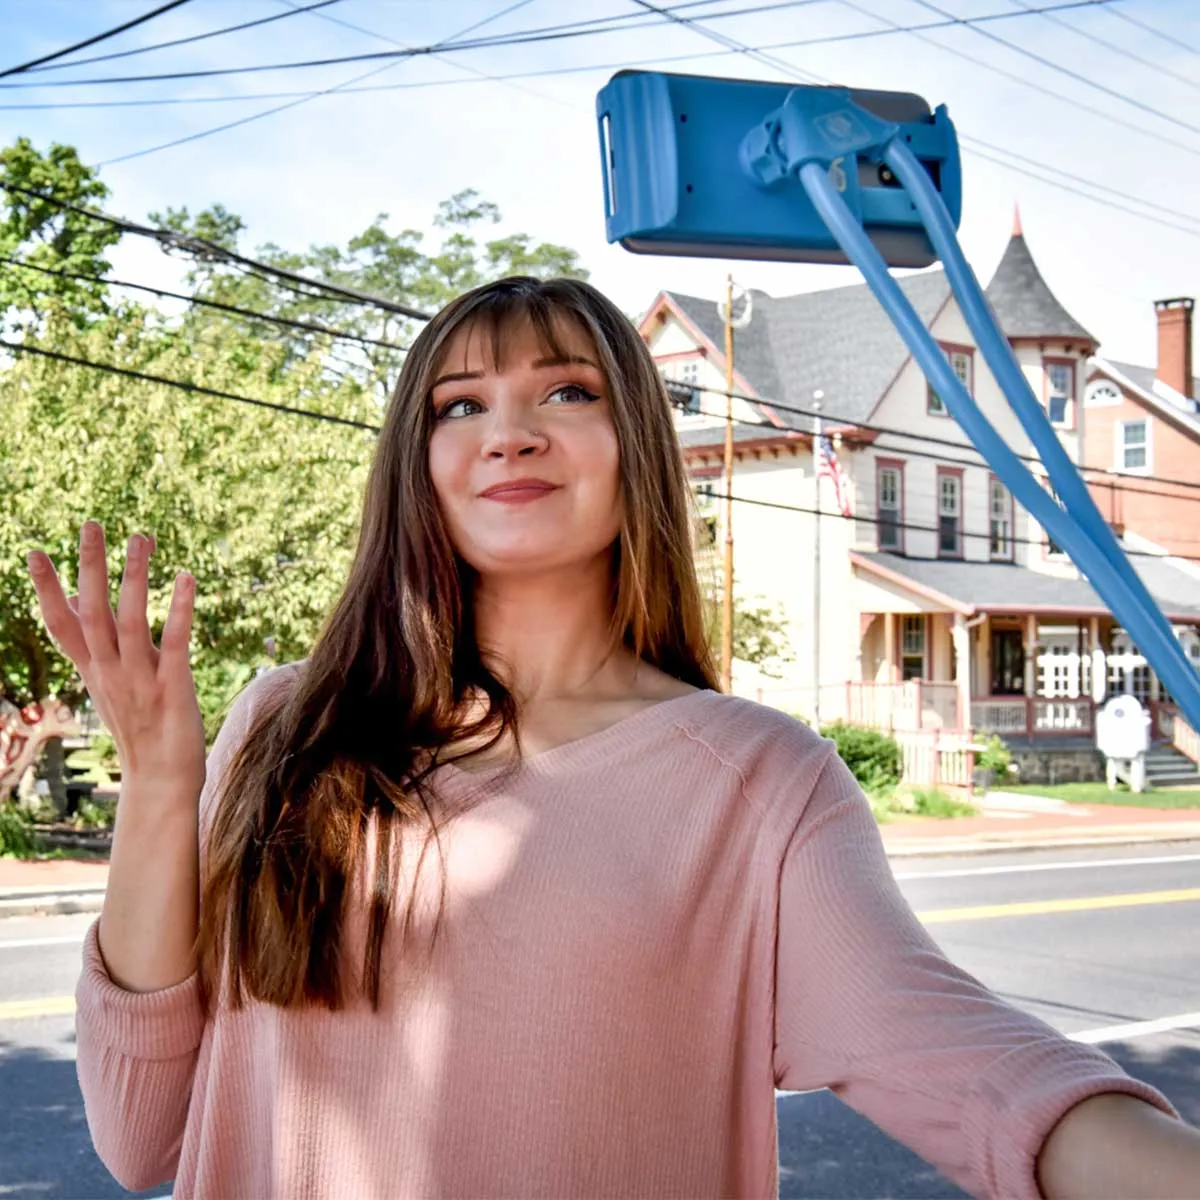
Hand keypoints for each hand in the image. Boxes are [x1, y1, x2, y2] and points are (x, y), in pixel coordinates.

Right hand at [26, 521, 205, 804]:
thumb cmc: (140, 727)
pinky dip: (178, 609)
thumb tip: (77, 596)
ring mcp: (140, 680)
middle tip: (92, 524)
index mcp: (94, 670)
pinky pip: (174, 643)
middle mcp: (110, 672)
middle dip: (91, 568)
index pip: (61, 625)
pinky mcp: (173, 688)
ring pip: (130, 622)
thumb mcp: (109, 682)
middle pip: (92, 614)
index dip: (47, 589)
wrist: (161, 781)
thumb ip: (94, 642)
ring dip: (135, 578)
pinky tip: (186, 578)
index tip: (36, 551)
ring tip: (140, 538)